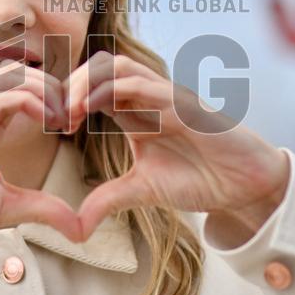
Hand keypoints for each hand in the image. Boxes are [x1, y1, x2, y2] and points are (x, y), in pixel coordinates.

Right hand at [0, 59, 79, 294]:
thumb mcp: (9, 209)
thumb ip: (44, 210)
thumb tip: (80, 228)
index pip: (24, 89)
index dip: (54, 97)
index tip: (76, 123)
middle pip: (22, 72)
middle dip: (56, 86)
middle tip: (78, 115)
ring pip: (14, 75)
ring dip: (47, 89)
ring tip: (67, 117)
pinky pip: (3, 96)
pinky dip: (32, 101)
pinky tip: (51, 122)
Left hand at [63, 51, 290, 244]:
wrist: (245, 185)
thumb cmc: (200, 178)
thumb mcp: (142, 191)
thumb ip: (107, 200)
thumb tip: (75, 228)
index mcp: (134, 112)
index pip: (92, 87)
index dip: (66, 99)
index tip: (49, 125)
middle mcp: (147, 97)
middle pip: (99, 68)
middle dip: (69, 84)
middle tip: (51, 114)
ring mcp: (165, 96)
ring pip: (117, 66)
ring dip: (86, 83)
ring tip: (67, 110)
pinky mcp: (182, 103)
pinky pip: (143, 85)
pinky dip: (112, 91)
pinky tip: (93, 111)